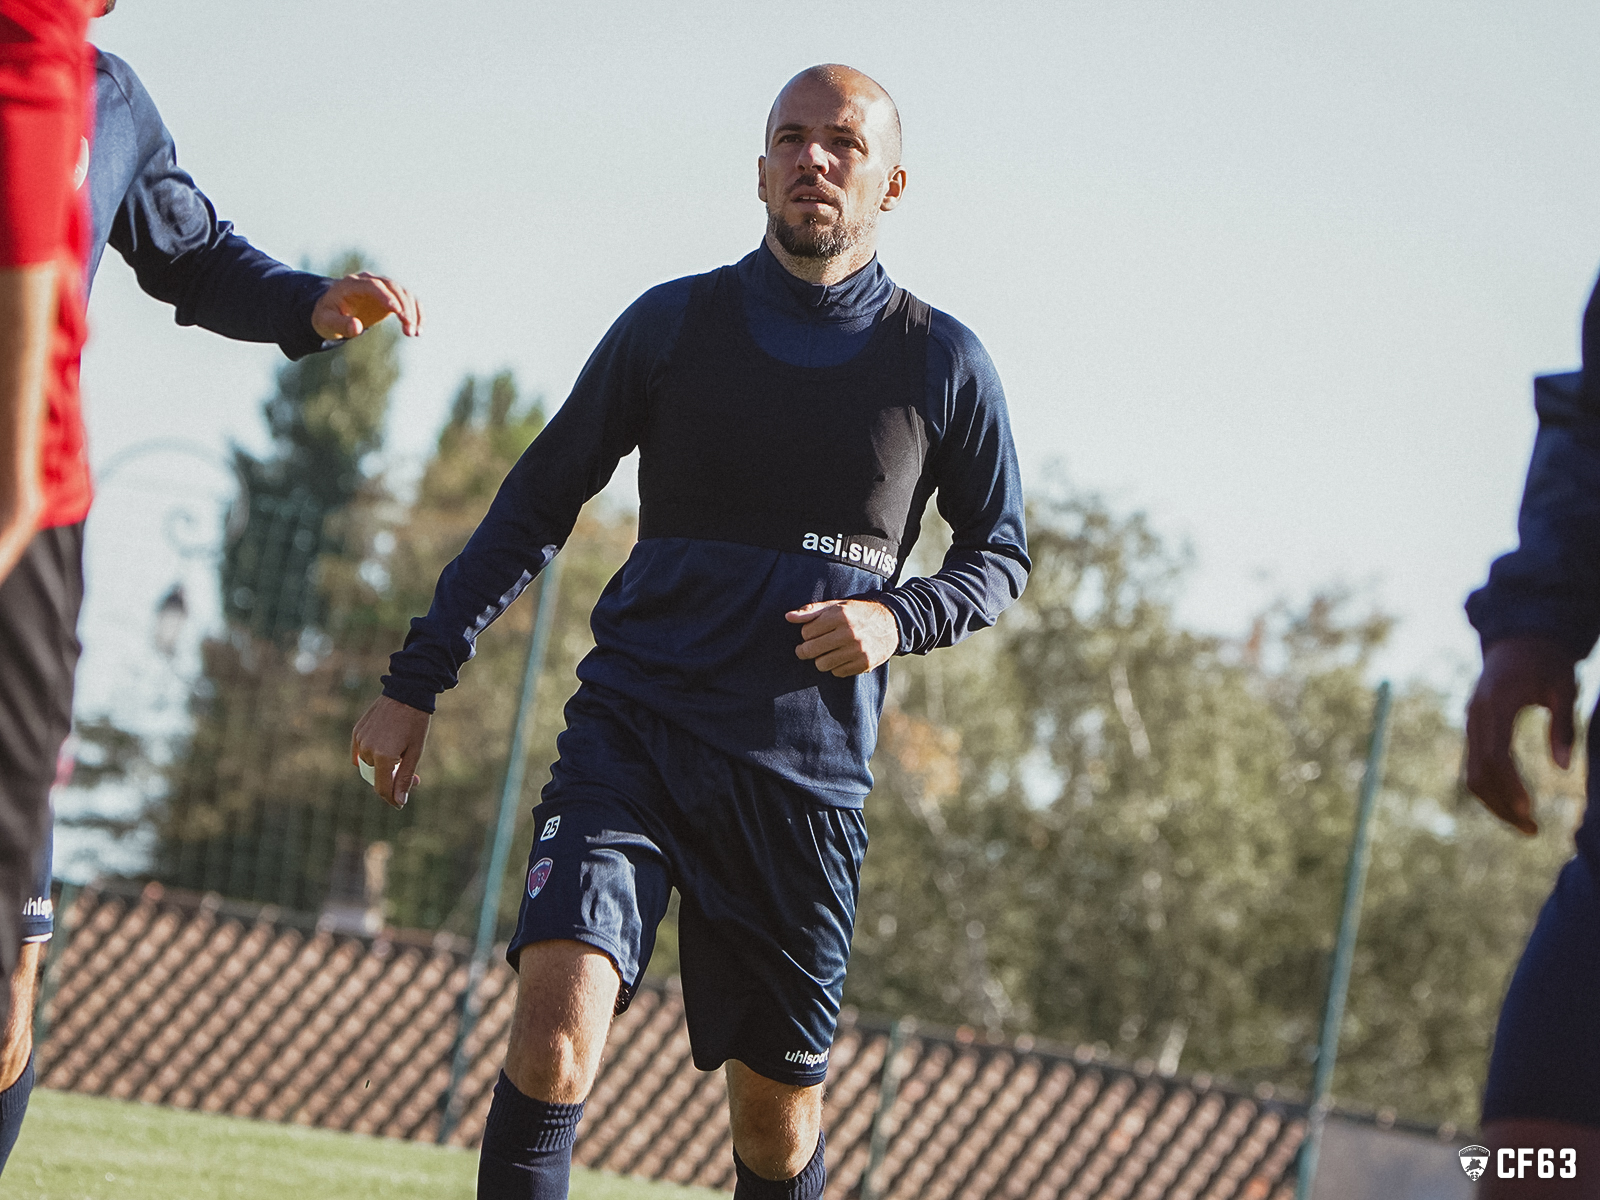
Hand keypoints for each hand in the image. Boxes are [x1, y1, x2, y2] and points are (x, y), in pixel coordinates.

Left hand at [312, 271, 422, 340]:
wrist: (332, 311)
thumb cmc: (327, 316)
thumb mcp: (327, 323)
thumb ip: (340, 325)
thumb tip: (357, 327)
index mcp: (352, 284)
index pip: (373, 286)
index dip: (386, 296)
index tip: (397, 311)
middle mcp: (370, 281)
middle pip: (393, 287)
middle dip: (403, 307)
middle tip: (408, 329)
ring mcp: (382, 288)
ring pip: (404, 293)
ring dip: (412, 312)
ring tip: (413, 333)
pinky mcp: (391, 297)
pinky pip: (409, 301)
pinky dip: (417, 313)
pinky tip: (419, 330)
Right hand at [351, 694, 430, 808]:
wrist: (407, 693)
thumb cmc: (415, 723)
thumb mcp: (415, 752)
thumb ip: (405, 778)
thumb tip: (398, 802)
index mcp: (383, 756)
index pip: (382, 788)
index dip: (392, 798)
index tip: (400, 803)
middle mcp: (367, 749)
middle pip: (376, 777)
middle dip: (392, 780)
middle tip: (414, 777)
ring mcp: (360, 740)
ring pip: (369, 765)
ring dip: (383, 767)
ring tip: (401, 757)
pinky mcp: (357, 731)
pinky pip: (360, 753)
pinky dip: (372, 756)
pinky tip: (386, 752)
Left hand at [786, 599, 898, 676]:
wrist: (891, 623)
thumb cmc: (857, 613)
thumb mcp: (836, 606)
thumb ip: (811, 611)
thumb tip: (788, 617)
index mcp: (840, 615)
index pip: (806, 633)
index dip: (806, 634)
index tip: (813, 632)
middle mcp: (849, 633)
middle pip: (811, 650)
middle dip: (806, 650)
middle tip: (808, 648)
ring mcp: (857, 650)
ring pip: (822, 664)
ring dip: (821, 660)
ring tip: (828, 652)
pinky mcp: (864, 663)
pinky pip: (837, 672)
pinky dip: (836, 667)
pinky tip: (842, 657)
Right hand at [1464, 636, 1578, 834]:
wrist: (1517, 640)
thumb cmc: (1546, 662)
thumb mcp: (1565, 687)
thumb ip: (1564, 726)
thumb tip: (1563, 769)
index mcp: (1497, 703)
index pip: (1496, 754)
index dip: (1510, 785)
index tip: (1531, 809)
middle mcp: (1476, 716)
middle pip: (1479, 772)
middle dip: (1503, 805)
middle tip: (1533, 830)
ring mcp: (1471, 723)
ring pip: (1472, 773)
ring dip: (1495, 803)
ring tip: (1526, 824)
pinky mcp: (1474, 729)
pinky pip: (1475, 765)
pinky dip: (1491, 789)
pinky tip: (1514, 804)